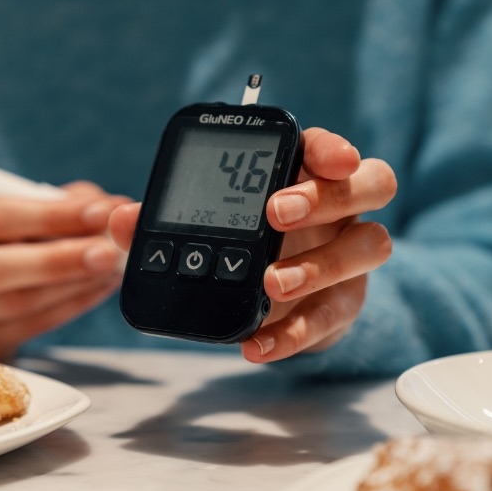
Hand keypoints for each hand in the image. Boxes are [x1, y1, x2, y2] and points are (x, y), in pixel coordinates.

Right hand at [0, 182, 129, 361]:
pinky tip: (95, 289)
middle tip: (109, 250)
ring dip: (70, 285)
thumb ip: (56, 201)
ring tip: (110, 267)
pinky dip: (67, 308)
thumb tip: (109, 209)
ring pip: (12, 303)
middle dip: (58, 258)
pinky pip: (24, 329)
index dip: (46, 215)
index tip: (98, 211)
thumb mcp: (12, 207)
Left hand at [109, 128, 394, 362]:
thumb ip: (157, 223)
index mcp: (304, 175)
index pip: (328, 148)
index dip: (333, 147)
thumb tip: (121, 220)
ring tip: (270, 282)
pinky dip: (296, 333)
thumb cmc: (236, 248)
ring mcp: (348, 255)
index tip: (330, 158)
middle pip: (370, 183)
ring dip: (320, 264)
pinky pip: (333, 316)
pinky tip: (259, 343)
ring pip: (369, 245)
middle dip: (326, 196)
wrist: (266, 307)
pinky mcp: (343, 303)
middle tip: (276, 214)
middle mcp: (340, 209)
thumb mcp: (195, 231)